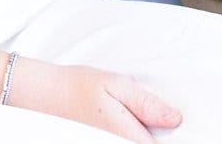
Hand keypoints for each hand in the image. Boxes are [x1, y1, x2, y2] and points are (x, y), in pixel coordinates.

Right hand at [6, 58, 182, 141]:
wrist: (45, 94)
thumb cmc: (79, 86)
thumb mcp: (116, 84)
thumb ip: (146, 104)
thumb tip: (175, 119)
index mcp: (125, 135)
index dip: (171, 135)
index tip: (174, 123)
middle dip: (155, 133)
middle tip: (152, 115)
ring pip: (136, 142)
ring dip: (141, 132)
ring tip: (131, 115)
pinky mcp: (101, 143)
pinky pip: (124, 141)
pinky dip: (128, 132)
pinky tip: (123, 121)